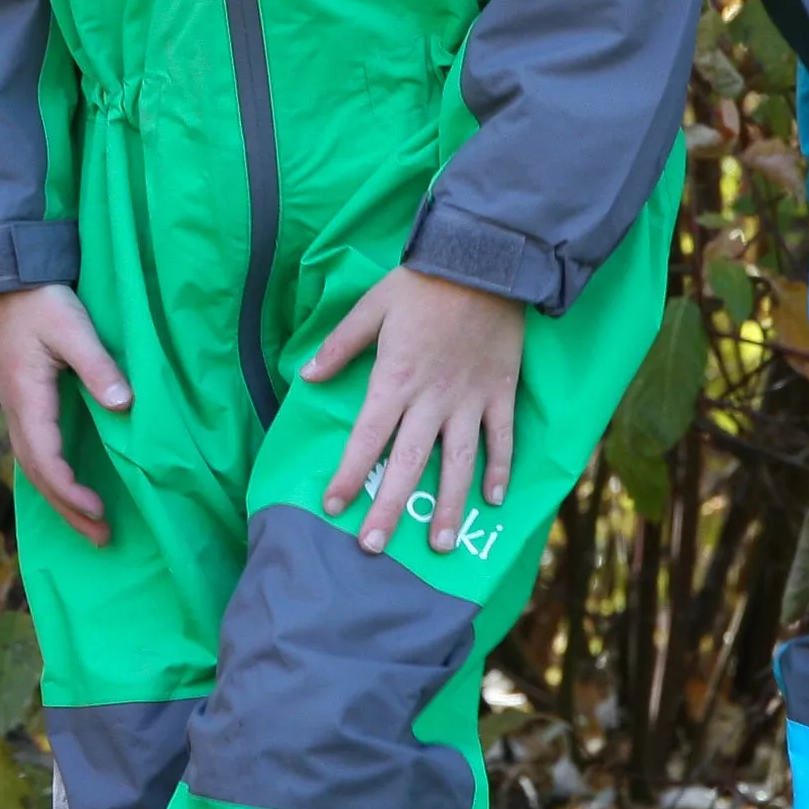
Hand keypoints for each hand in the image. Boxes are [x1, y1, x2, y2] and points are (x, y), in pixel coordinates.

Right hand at [0, 285, 132, 546]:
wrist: (3, 274)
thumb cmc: (38, 299)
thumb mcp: (72, 327)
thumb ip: (98, 367)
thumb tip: (125, 406)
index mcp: (27, 400)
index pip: (47, 462)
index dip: (72, 493)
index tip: (100, 512)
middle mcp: (17, 411)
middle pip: (38, 476)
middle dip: (68, 511)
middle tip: (102, 539)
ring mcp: (16, 406)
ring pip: (34, 466)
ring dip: (60, 498)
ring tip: (89, 523)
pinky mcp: (22, 398)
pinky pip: (34, 450)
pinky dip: (51, 476)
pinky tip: (67, 484)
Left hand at [305, 267, 525, 556]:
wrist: (484, 261)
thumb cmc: (422, 283)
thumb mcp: (372, 306)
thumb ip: (340, 345)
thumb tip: (307, 376)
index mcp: (394, 380)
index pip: (365, 439)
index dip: (346, 475)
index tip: (332, 507)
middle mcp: (431, 399)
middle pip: (407, 463)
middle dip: (389, 507)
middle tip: (374, 547)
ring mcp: (470, 399)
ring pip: (458, 462)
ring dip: (448, 504)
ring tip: (439, 543)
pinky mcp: (500, 392)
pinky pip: (502, 438)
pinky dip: (500, 469)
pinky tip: (494, 500)